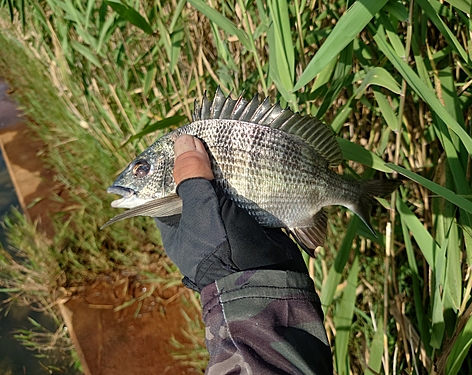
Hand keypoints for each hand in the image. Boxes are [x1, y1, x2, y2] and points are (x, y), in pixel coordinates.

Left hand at [155, 135, 307, 291]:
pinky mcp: (246, 216)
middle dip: (200, 160)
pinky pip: (240, 191)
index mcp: (174, 223)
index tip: (179, 138)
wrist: (267, 278)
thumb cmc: (222, 249)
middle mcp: (196, 220)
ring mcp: (222, 218)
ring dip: (222, 165)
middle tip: (205, 135)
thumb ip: (191, 176)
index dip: (169, 162)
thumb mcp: (201, 211)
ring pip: (218, 184)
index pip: (163, 186)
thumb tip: (184, 140)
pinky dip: (242, 176)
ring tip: (224, 140)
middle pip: (193, 181)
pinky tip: (245, 157)